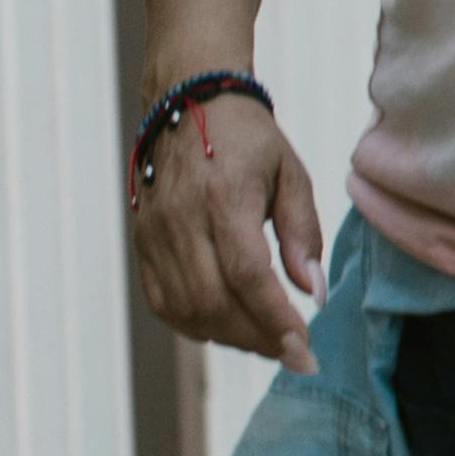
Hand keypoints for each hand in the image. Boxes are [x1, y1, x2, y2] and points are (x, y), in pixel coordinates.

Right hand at [126, 85, 324, 371]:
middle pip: (213, 301)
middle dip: (258, 338)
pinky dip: (196, 325)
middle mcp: (181, 218)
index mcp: (224, 196)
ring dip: (230, 336)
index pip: (247, 275)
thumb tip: (313, 293)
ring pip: (186, 309)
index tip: (305, 348)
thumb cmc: (248, 139)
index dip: (275, 319)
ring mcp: (155, 233)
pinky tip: (229, 326)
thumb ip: (303, 233)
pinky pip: (163, 302)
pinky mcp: (141, 244)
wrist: (187, 102)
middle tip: (294, 353)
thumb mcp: (291, 174)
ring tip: (267, 340)